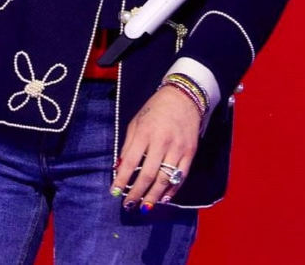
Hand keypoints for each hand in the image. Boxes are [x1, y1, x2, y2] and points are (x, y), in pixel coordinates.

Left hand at [110, 85, 201, 211]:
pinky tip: (163, 198)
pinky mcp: (190, 152)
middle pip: (147, 174)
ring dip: (153, 196)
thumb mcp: (136, 122)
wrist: (183, 97)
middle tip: (128, 206)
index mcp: (144, 132)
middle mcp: (161, 141)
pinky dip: (172, 190)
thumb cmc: (155, 109)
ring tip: (145, 207)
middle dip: (136, 193)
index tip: (114, 192)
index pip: (130, 161)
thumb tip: (119, 168)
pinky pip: (181, 176)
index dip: (122, 179)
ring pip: (165, 179)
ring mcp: (178, 148)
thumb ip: (128, 144)